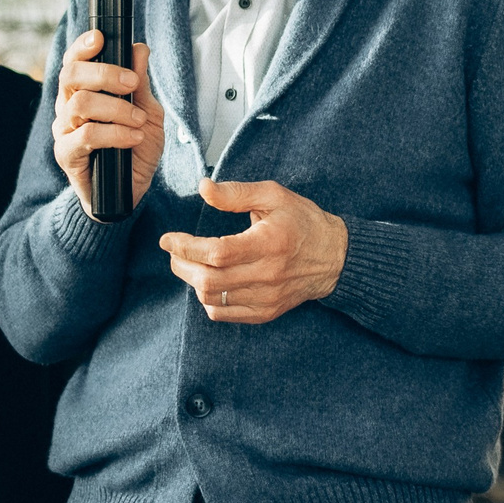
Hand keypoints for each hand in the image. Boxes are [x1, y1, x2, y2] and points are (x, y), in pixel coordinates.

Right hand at [53, 29, 165, 219]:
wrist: (131, 192)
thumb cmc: (136, 150)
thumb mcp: (148, 113)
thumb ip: (141, 84)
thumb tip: (139, 48)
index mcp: (83, 91)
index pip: (74, 61)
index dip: (83, 46)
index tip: (101, 38)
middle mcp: (68, 107)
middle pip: (71, 76)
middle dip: (105, 74)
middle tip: (132, 83)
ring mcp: (64, 130)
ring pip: (79, 104)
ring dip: (116, 108)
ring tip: (139, 121)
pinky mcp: (67, 154)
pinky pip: (85, 135)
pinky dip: (114, 133)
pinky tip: (133, 138)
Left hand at [159, 177, 348, 324]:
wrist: (335, 258)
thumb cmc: (303, 222)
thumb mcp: (273, 196)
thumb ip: (236, 193)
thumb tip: (203, 188)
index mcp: (269, 243)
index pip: (217, 253)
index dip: (186, 247)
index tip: (169, 240)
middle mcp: (268, 275)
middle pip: (209, 280)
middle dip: (181, 265)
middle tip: (174, 252)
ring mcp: (267, 297)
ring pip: (212, 299)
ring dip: (193, 281)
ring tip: (191, 264)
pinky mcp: (266, 311)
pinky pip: (224, 314)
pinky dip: (208, 300)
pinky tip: (210, 282)